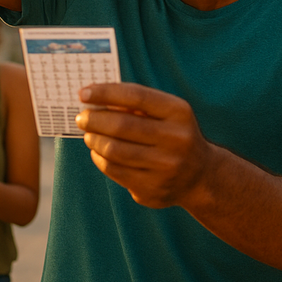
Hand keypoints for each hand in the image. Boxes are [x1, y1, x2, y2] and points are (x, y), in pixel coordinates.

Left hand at [75, 83, 213, 208]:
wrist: (200, 175)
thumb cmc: (174, 134)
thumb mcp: (167, 113)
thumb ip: (137, 104)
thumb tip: (95, 98)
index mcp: (179, 112)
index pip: (136, 96)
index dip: (106, 92)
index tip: (83, 93)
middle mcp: (176, 139)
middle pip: (121, 125)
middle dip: (94, 119)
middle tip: (81, 117)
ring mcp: (165, 167)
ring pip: (114, 150)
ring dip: (94, 140)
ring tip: (89, 135)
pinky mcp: (153, 189)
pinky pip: (115, 171)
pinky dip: (100, 158)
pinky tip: (98, 152)